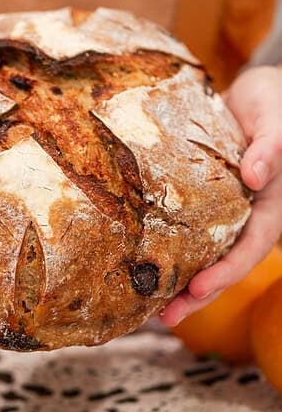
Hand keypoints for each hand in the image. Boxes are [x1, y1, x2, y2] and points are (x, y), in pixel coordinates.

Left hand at [160, 65, 281, 325]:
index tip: (196, 289)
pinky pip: (186, 230)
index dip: (225, 272)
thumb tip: (256, 177)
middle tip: (164, 316)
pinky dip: (169, 249)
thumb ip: (271, 148)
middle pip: (223, 264)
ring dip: (179, 281)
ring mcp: (223, 213)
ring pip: (202, 254)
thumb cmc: (273, 106)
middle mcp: (245, 217)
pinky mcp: (201, 202)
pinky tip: (144, 260)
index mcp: (269, 209)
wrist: (254, 95)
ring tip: (150, 306)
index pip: (249, 249)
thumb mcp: (276, 123)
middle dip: (196, 294)